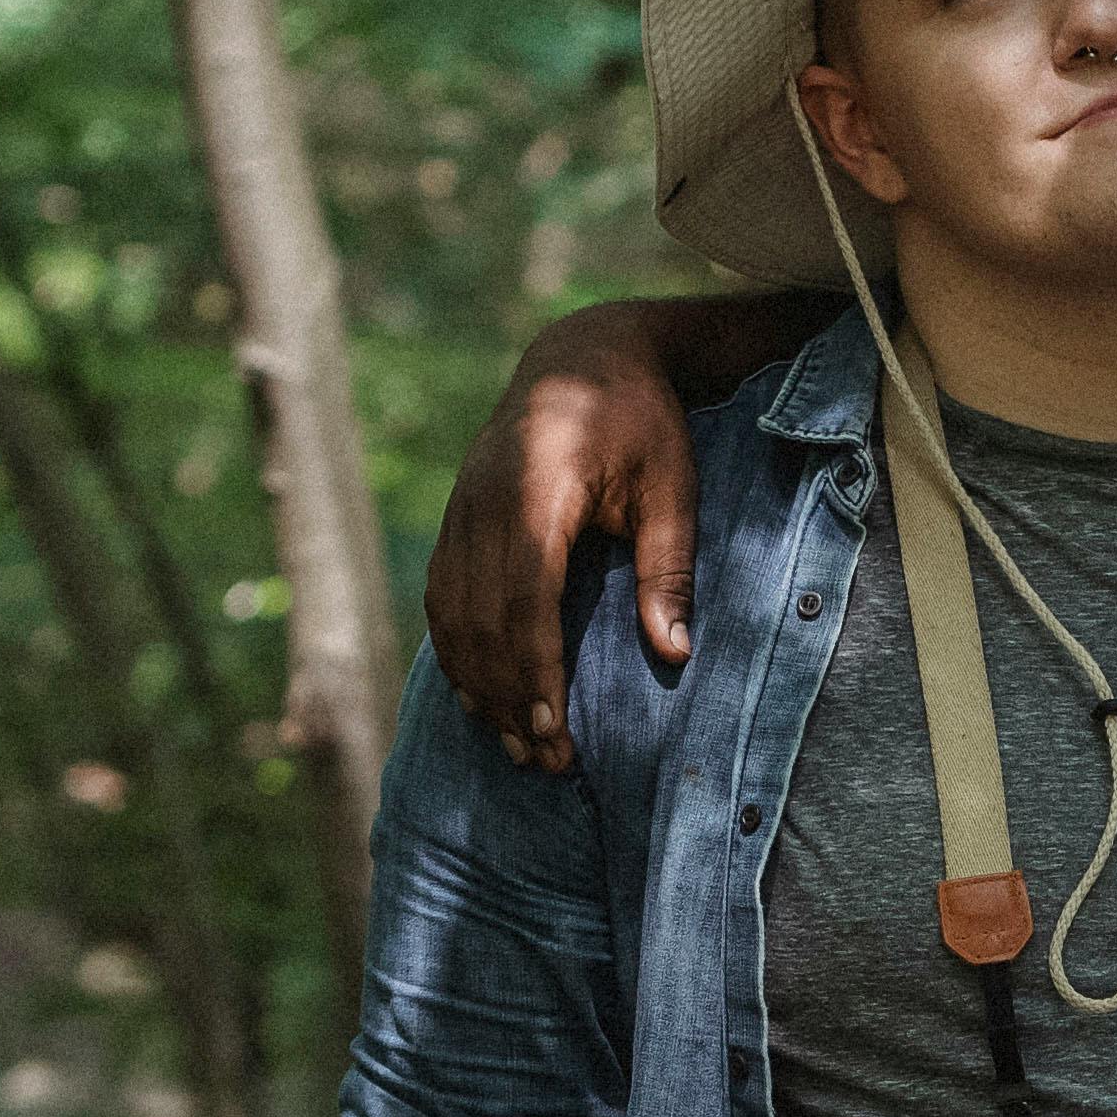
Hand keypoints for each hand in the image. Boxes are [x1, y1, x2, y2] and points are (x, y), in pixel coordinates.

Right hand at [425, 309, 701, 771]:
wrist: (582, 354)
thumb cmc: (642, 421)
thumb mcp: (673, 485)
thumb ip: (669, 569)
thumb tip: (674, 654)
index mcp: (539, 484)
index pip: (525, 594)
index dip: (533, 668)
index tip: (552, 729)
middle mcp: (484, 497)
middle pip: (481, 616)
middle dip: (509, 696)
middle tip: (544, 761)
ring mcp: (460, 506)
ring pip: (452, 614)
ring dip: (480, 685)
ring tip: (517, 747)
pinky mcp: (453, 518)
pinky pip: (442, 597)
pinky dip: (457, 653)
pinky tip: (482, 699)